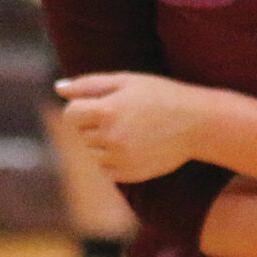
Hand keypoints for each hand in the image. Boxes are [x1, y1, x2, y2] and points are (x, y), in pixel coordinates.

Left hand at [56, 73, 210, 182]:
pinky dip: (113, 160)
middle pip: (81, 134)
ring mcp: (120, 158)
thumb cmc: (161, 96)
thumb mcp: (126, 81)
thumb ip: (88, 85)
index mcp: (107, 111)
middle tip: (124, 115)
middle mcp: (110, 137)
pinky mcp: (129, 175)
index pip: (71, 115)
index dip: (82, 109)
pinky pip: (105, 169)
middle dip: (94, 124)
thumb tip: (58, 88)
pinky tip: (135, 146)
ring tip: (132, 130)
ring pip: (92, 152)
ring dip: (103, 142)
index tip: (100, 105)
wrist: (198, 123)